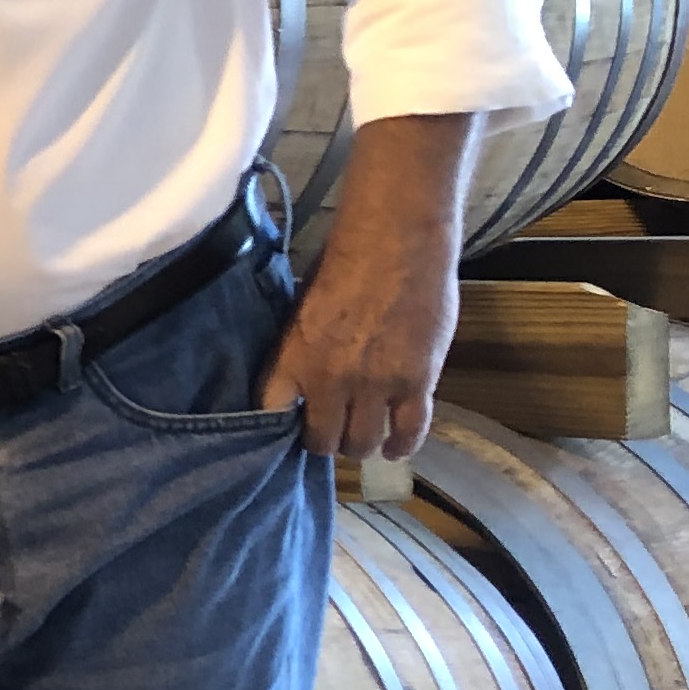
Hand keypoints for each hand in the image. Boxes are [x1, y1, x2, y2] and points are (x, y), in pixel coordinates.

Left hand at [264, 113, 475, 458]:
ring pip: (363, 442)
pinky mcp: (417, 383)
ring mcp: (375, 385)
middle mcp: (329, 380)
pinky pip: (409, 432)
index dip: (280, 427)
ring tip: (363, 437)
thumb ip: (298, 347)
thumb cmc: (343, 263)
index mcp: (293, 357)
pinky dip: (401, 446)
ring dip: (361, 444)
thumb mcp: (300, 308)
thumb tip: (295, 377)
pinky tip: (395, 448)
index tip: (289, 424)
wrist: (396, 241)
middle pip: (322, 439)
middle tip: (332, 432)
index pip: (272, 413)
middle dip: (325, 441)